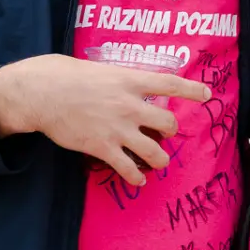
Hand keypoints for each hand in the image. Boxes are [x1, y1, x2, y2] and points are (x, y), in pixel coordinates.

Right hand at [0, 54, 208, 185]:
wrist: (43, 93)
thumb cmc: (68, 75)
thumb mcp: (102, 70)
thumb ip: (123, 81)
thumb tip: (135, 87)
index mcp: (131, 81)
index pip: (171, 84)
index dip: (192, 89)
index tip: (207, 94)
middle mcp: (130, 105)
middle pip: (168, 123)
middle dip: (170, 131)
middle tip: (164, 133)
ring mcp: (118, 129)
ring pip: (155, 152)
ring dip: (161, 159)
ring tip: (159, 161)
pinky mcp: (103, 148)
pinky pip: (128, 169)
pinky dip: (137, 178)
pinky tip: (139, 180)